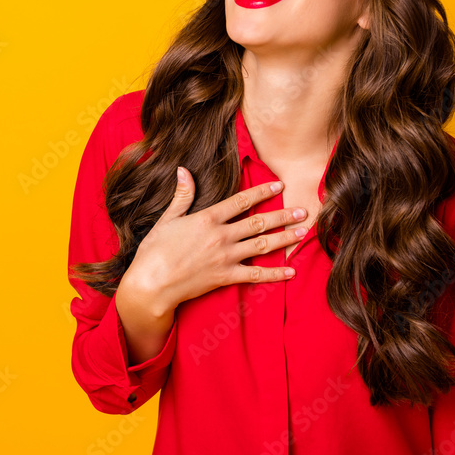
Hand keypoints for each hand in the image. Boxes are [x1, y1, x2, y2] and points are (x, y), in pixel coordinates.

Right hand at [123, 166, 307, 312]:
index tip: (279, 185)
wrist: (150, 284)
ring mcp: (225, 257)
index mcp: (207, 219)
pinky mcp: (225, 277)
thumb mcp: (167, 218)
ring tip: (302, 232)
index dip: (262, 192)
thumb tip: (183, 170)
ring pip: (262, 245)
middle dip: (283, 215)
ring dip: (284, 238)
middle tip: (303, 211)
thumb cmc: (154, 251)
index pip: (241, 201)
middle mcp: (221, 236)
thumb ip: (182, 195)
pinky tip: (290, 271)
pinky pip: (255, 275)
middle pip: (258, 222)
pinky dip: (274, 274)